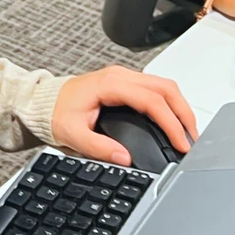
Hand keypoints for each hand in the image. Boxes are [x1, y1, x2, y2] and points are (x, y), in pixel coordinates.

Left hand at [52, 65, 196, 166]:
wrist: (42, 101)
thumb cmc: (55, 112)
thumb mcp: (72, 134)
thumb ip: (98, 147)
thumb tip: (124, 158)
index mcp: (110, 84)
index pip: (152, 100)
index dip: (171, 122)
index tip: (180, 143)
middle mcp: (120, 76)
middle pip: (166, 88)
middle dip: (184, 113)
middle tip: (192, 139)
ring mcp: (124, 77)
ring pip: (164, 86)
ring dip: (180, 108)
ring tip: (187, 133)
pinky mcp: (125, 83)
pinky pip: (156, 89)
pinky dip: (170, 105)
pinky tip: (173, 121)